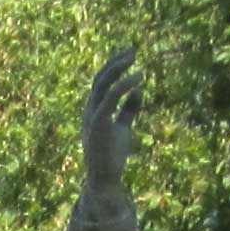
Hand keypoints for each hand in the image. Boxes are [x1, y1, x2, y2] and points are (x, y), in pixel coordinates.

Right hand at [82, 49, 142, 189]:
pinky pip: (111, 97)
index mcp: (94, 111)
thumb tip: (138, 89)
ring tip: (134, 58)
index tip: (130, 56)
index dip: (114, 67)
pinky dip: (125, 84)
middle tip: (133, 51)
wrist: (105, 180)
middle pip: (100, 79)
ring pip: (102, 84)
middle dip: (115, 62)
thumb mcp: (123, 128)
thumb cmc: (113, 156)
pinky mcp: (99, 123)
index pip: (101, 83)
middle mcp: (89, 110)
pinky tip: (139, 78)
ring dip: (118, 68)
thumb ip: (129, 109)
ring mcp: (92, 116)